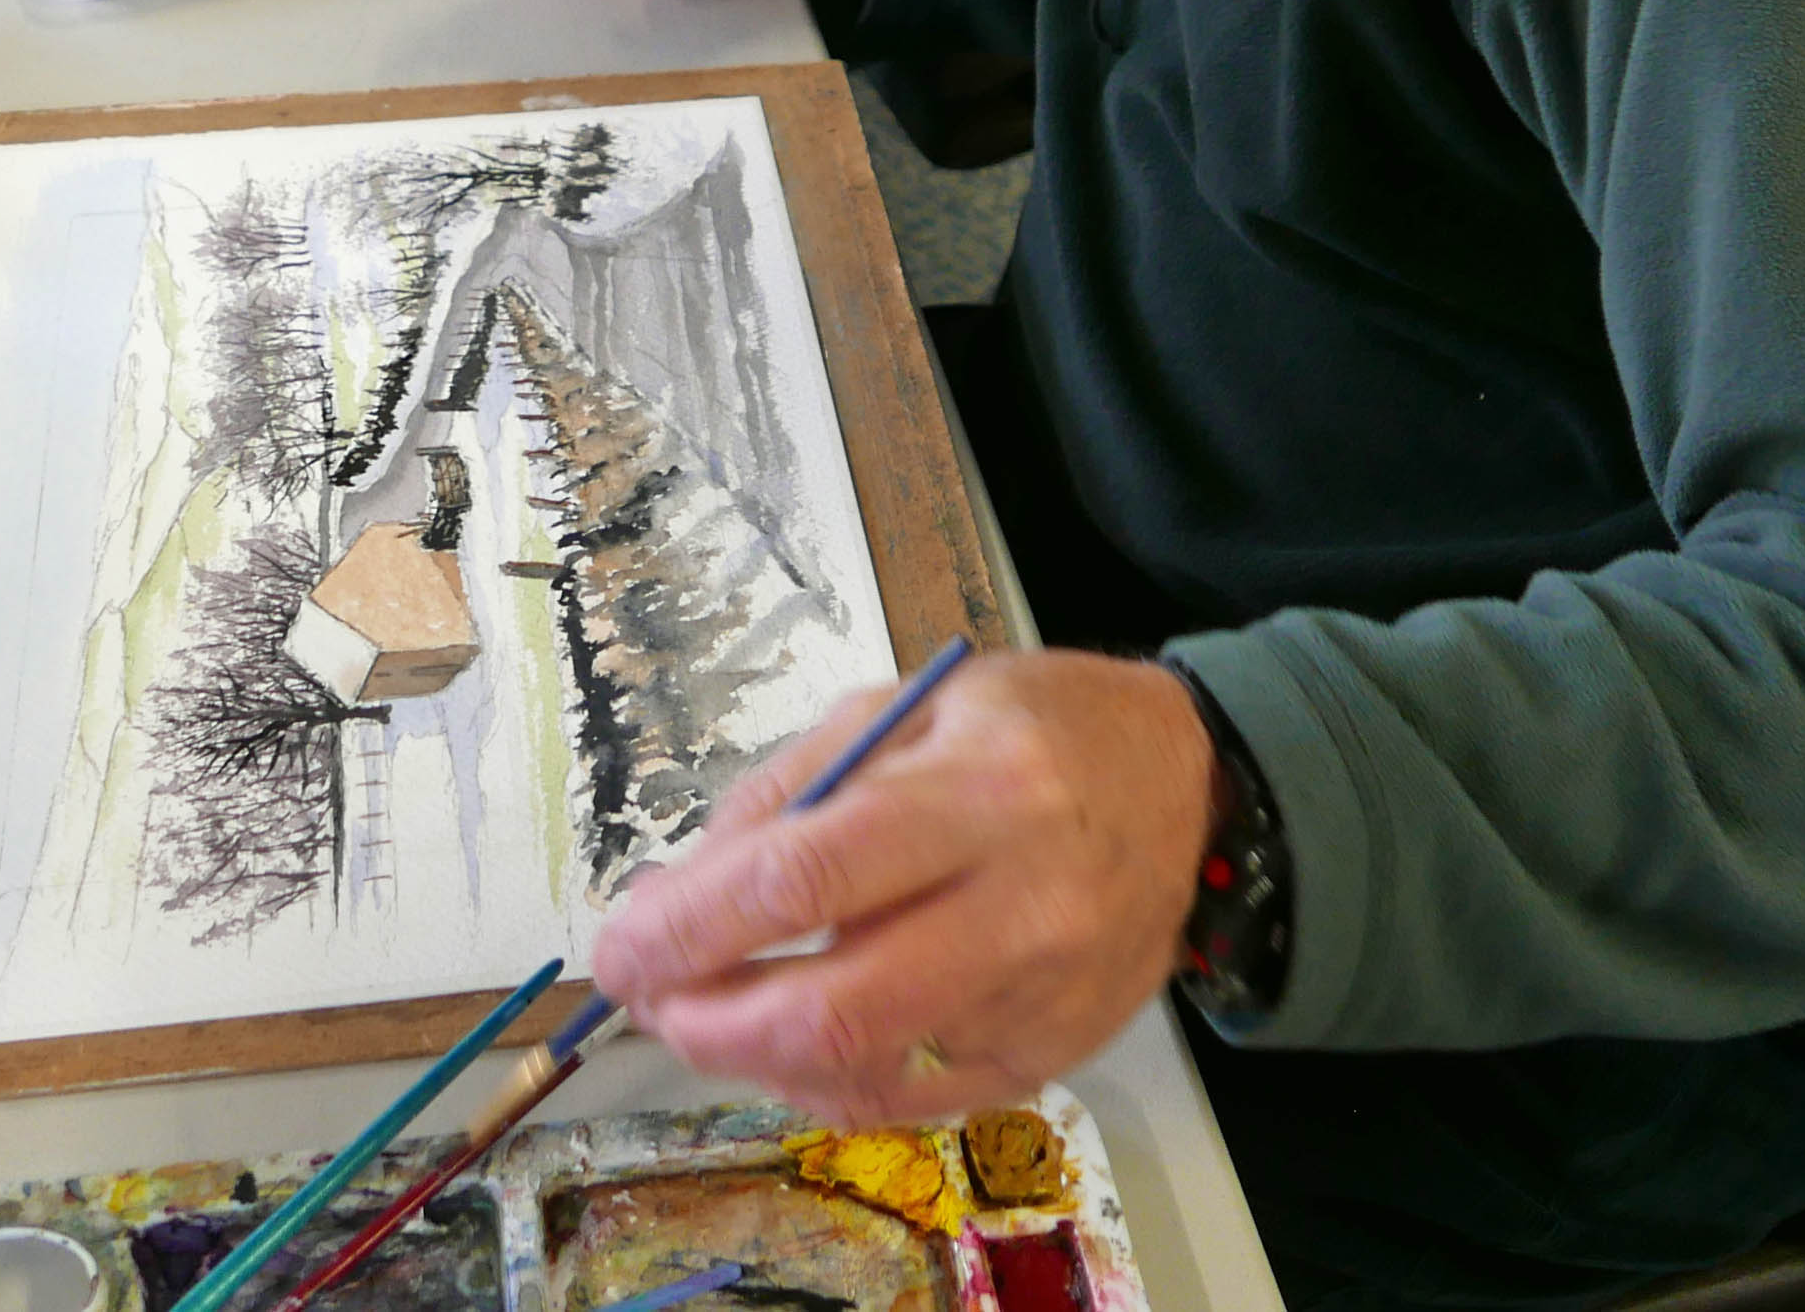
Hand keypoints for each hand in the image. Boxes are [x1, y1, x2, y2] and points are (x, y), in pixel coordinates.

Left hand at [592, 651, 1218, 1125]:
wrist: (1187, 784)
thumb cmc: (1032, 727)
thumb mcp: (905, 706)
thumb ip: (790, 792)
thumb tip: (680, 893)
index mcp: (978, 789)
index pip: (805, 879)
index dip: (689, 927)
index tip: (618, 945)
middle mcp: (1021, 901)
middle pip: (831, 1005)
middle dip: (706, 1019)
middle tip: (646, 997)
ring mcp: (1042, 993)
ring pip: (863, 1067)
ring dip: (750, 1055)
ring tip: (706, 1013)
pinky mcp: (1051, 1053)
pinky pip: (910, 1099)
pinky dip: (824, 1081)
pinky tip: (787, 1045)